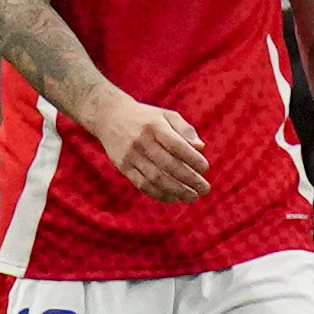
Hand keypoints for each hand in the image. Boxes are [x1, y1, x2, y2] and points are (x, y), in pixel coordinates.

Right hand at [89, 92, 210, 201]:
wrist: (108, 116)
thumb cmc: (146, 118)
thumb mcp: (166, 116)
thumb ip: (185, 130)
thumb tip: (201, 148)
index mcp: (155, 126)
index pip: (177, 146)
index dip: (193, 159)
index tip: (205, 169)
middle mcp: (141, 141)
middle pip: (168, 165)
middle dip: (189, 180)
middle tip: (204, 189)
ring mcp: (130, 155)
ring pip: (156, 178)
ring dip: (177, 190)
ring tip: (192, 197)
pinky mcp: (123, 167)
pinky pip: (142, 184)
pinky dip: (159, 194)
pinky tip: (173, 198)